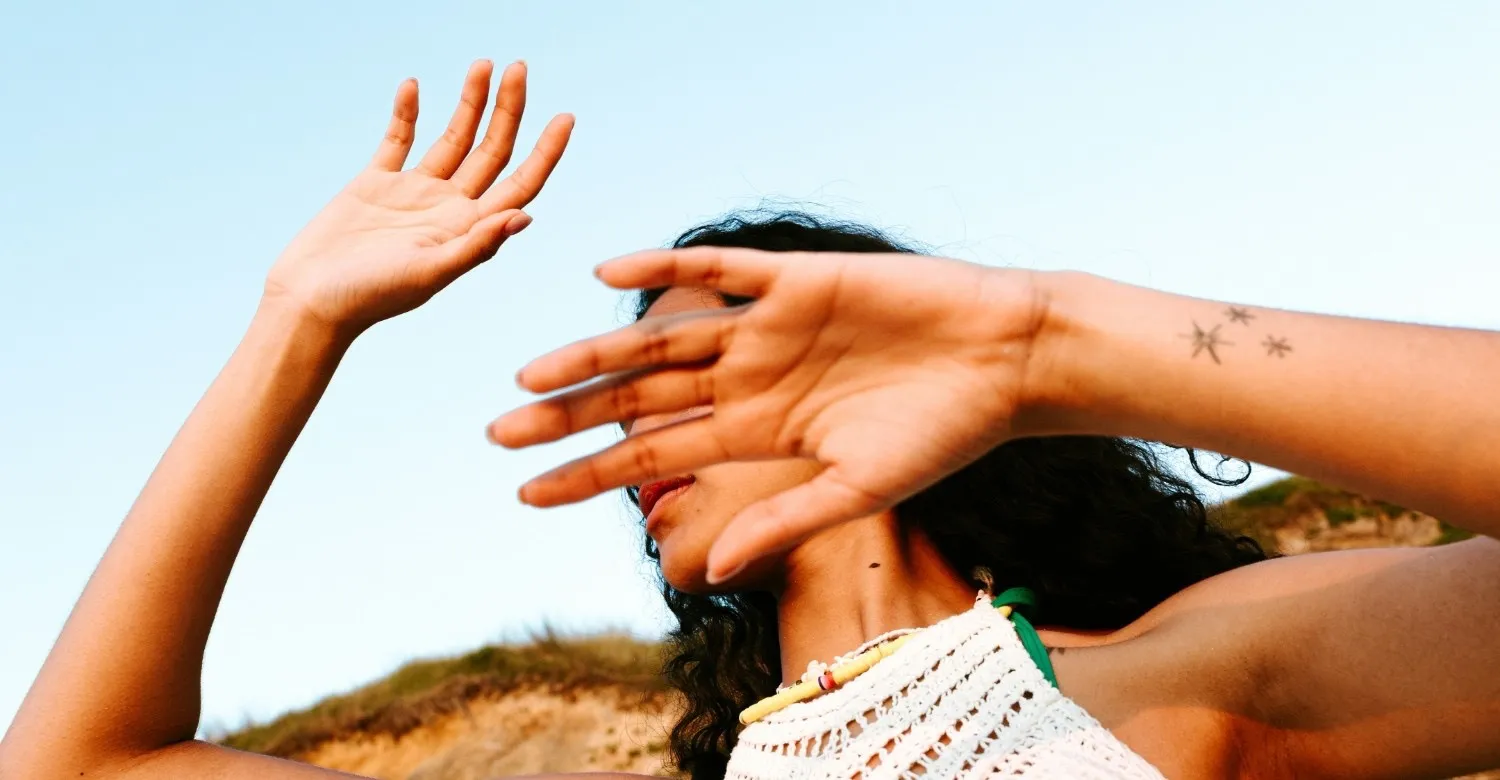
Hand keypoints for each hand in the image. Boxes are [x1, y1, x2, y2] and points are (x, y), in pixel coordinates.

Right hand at [264, 59, 572, 332]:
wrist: (310, 300)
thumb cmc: (371, 297)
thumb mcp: (431, 271)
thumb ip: (477, 245)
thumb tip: (526, 216)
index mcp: (469, 229)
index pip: (520, 183)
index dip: (546, 152)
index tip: (565, 116)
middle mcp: (449, 208)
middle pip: (492, 150)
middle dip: (508, 110)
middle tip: (519, 68)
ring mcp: (415, 194)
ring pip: (453, 138)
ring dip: (469, 102)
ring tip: (482, 64)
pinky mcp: (376, 184)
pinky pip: (398, 139)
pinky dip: (407, 113)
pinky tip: (414, 85)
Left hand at [489, 247, 1049, 580]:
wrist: (1005, 361)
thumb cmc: (943, 433)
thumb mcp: (856, 488)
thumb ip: (780, 521)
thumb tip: (706, 571)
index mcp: (756, 434)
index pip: (653, 454)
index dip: (589, 473)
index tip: (525, 492)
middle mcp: (747, 380)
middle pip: (639, 398)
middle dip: (570, 418)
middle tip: (497, 433)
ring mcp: (766, 328)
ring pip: (661, 339)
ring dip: (595, 353)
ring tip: (531, 374)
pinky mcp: (795, 279)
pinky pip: (719, 269)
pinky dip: (665, 266)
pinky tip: (604, 275)